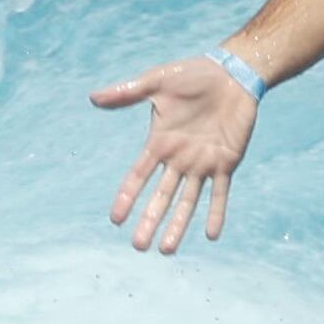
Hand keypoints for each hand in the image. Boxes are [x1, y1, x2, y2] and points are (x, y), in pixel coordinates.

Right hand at [91, 55, 260, 253]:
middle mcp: (178, 159)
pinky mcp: (226, 162)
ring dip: (177, 225)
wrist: (231, 73)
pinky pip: (220, 193)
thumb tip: (93, 98)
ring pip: (187, 202)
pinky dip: (216, 212)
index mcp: (160, 143)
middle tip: (139, 246)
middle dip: (150, 221)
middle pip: (161, 197)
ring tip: (167, 251)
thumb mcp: (156, 82)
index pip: (138, 176)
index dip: (127, 197)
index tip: (115, 220)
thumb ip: (127, 93)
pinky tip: (210, 234)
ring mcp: (202, 163)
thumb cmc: (193, 75)